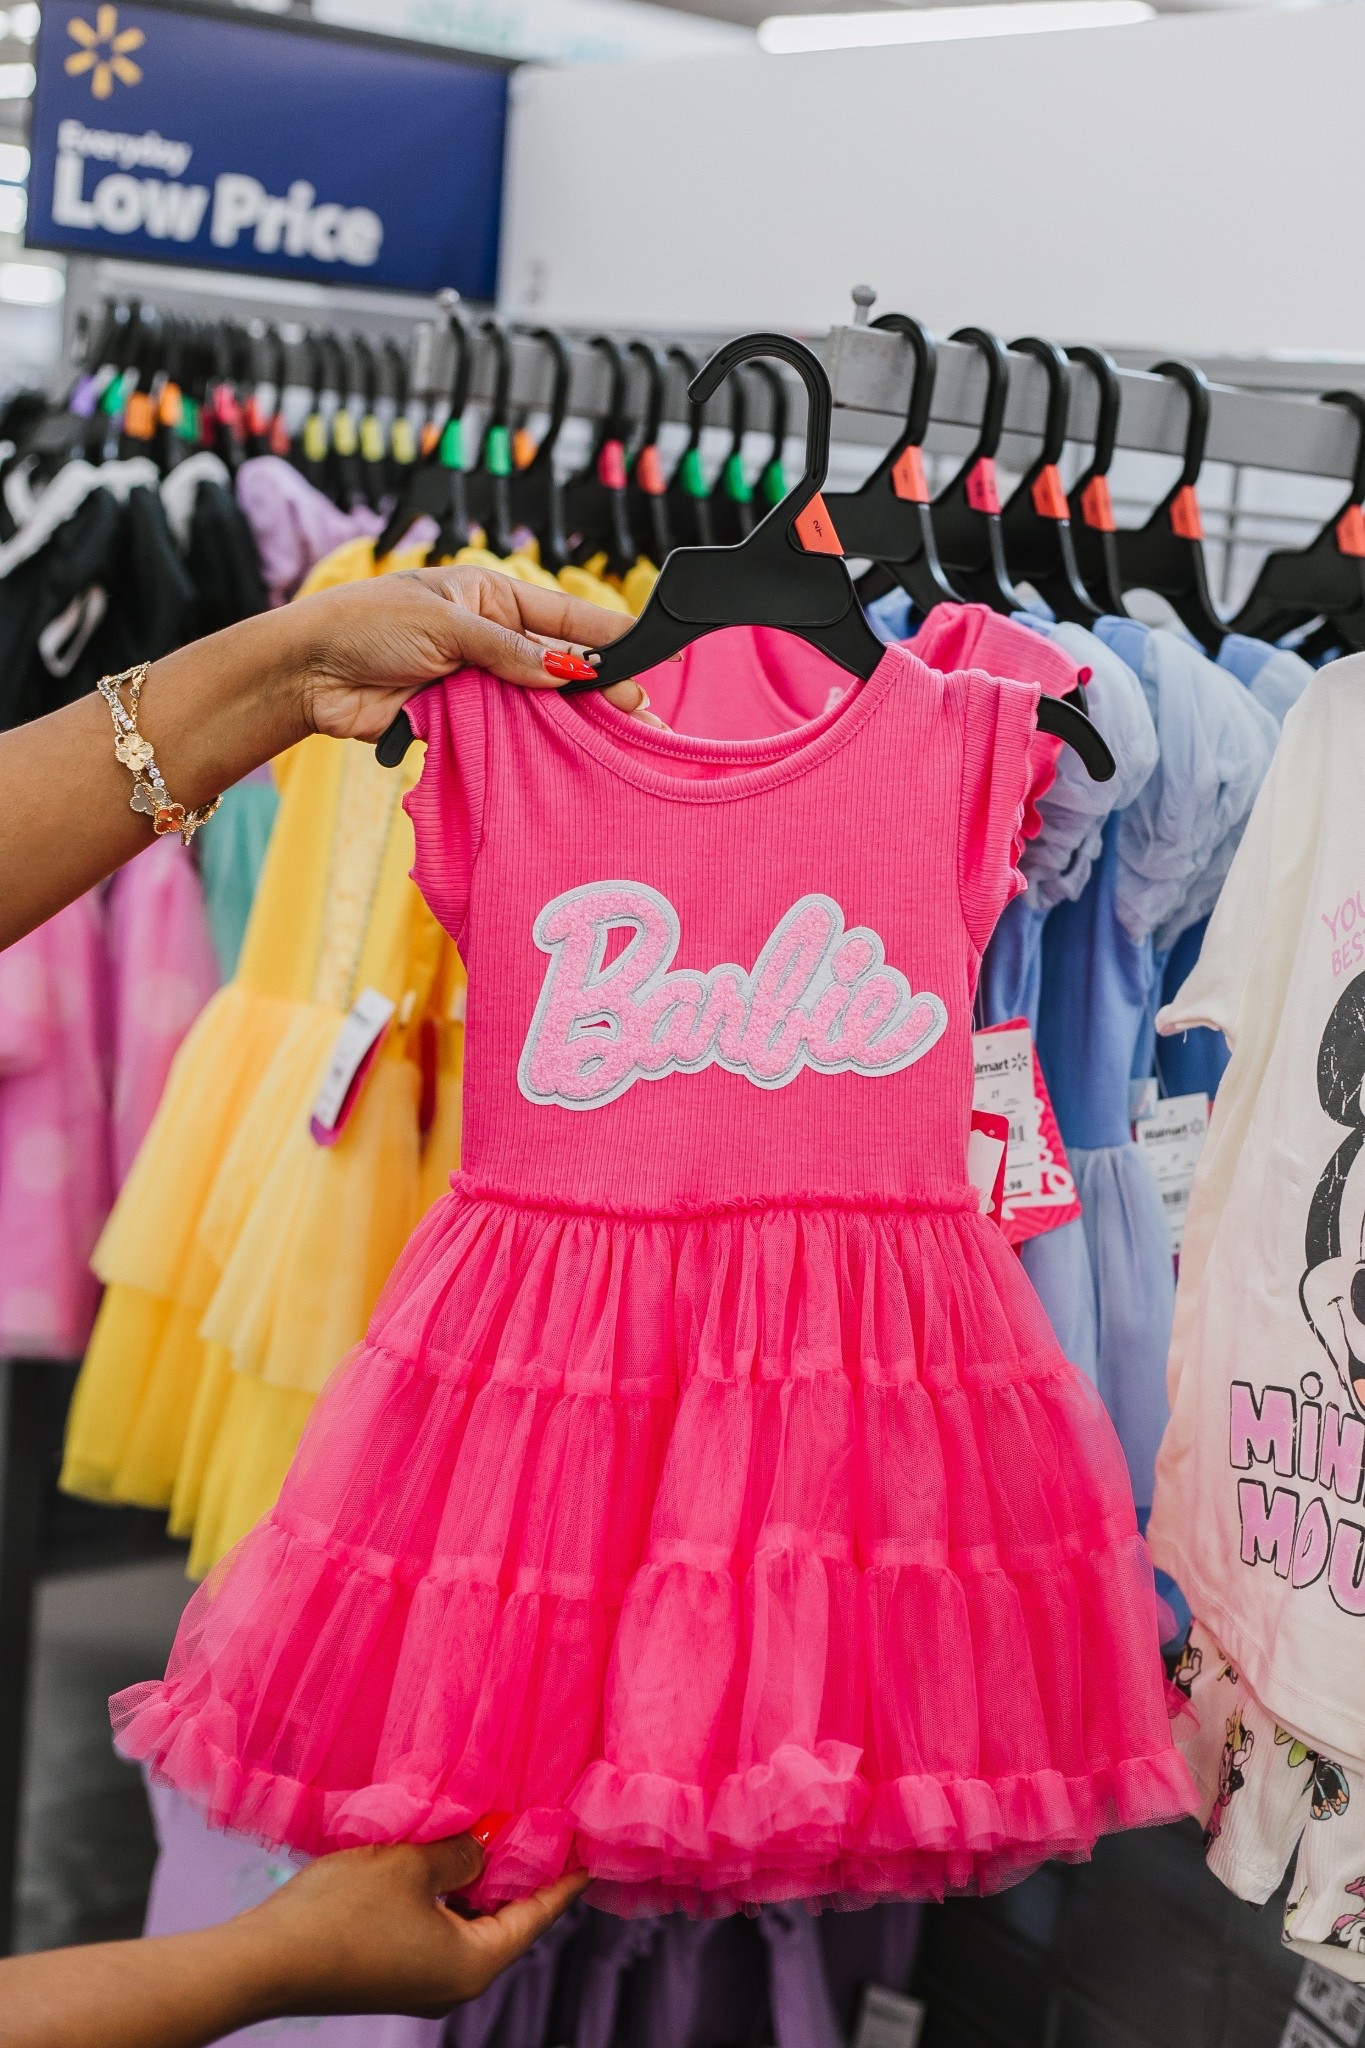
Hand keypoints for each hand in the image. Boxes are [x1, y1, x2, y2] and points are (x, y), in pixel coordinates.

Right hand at [246, 1835, 588, 2019]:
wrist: (265, 1960)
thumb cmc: (343, 1912)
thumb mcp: (414, 1863)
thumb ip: (461, 1850)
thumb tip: (482, 1846)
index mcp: (472, 1966)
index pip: (536, 1917)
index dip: (562, 1879)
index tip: (589, 1854)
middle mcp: (453, 1982)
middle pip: (503, 1920)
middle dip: (515, 1870)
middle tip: (537, 1822)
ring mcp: (419, 1980)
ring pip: (465, 1920)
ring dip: (474, 1876)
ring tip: (488, 1825)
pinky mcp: (389, 1971)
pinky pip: (434, 1925)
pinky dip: (444, 1890)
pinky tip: (438, 1851)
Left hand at [288, 564, 664, 743]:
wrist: (308, 674)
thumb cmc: (364, 624)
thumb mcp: (444, 624)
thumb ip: (508, 651)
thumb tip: (566, 671)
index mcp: (491, 598)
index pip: (565, 617)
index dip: (611, 637)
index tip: (655, 655)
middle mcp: (491, 640)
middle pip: (560, 667)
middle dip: (603, 689)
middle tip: (644, 715)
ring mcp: (478, 684)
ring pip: (540, 707)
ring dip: (574, 724)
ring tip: (619, 742)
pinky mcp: (461, 723)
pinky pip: (508, 738)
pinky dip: (535, 748)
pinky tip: (569, 759)